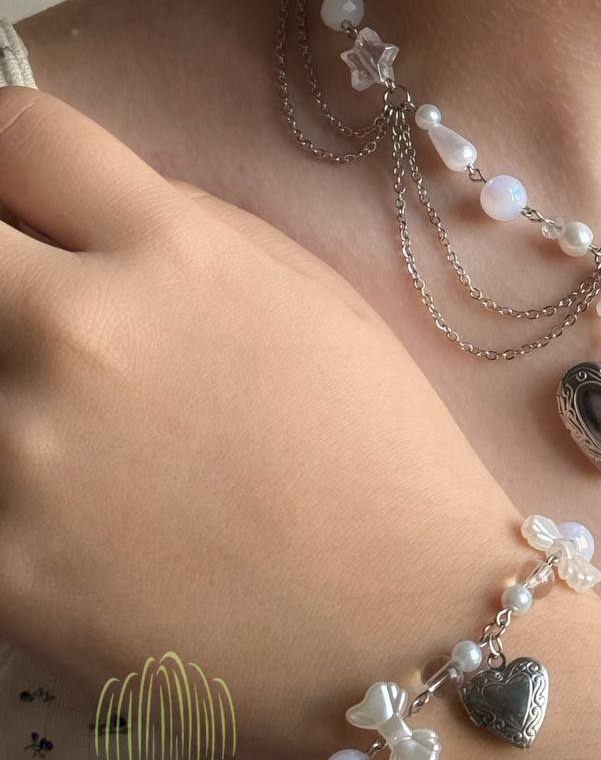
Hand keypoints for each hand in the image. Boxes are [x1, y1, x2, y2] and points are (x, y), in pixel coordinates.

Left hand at [0, 84, 519, 759]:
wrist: (402, 624)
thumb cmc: (382, 451)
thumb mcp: (314, 300)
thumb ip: (190, 230)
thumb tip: (87, 212)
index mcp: (173, 253)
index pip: (19, 134)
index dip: (4, 148)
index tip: (17, 190)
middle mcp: (79, 332)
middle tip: (28, 299)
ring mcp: (20, 452)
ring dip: (3, 373)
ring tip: (69, 416)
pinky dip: (6, 475)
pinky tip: (68, 497)